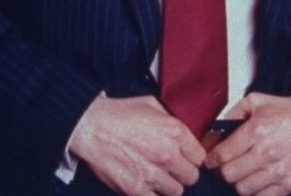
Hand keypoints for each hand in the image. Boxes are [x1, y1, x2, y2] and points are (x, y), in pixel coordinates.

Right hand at [69, 94, 205, 195]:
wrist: (90, 126)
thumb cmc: (118, 114)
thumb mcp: (151, 105)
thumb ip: (172, 119)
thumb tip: (184, 133)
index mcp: (175, 131)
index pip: (200, 157)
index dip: (191, 158)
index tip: (184, 158)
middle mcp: (167, 153)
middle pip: (191, 176)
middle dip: (182, 173)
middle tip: (170, 169)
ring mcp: (152, 173)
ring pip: (177, 191)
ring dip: (168, 185)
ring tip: (156, 177)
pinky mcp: (136, 189)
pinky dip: (153, 194)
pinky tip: (146, 185)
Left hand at [204, 92, 290, 195]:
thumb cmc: (287, 112)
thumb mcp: (255, 101)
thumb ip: (230, 115)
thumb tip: (211, 136)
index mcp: (256, 130)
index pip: (221, 155)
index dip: (211, 159)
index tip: (211, 159)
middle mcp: (267, 152)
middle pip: (229, 174)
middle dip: (222, 171)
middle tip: (225, 165)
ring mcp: (278, 171)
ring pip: (242, 189)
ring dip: (238, 182)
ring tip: (242, 172)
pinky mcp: (288, 184)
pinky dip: (254, 192)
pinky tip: (256, 180)